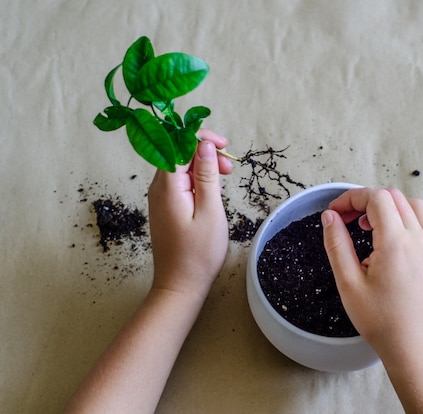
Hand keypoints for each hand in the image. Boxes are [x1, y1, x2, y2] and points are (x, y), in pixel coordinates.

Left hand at [147, 129, 232, 299]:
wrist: (180, 285)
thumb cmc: (198, 254)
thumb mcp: (210, 211)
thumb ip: (206, 176)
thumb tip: (204, 145)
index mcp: (168, 187)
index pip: (178, 144)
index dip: (201, 138)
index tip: (224, 146)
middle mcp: (158, 188)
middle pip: (178, 153)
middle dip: (205, 152)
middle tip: (230, 167)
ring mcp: (159, 198)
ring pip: (180, 167)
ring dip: (203, 165)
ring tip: (225, 177)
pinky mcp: (165, 207)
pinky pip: (179, 182)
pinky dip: (197, 179)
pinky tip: (212, 189)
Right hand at [321, 188, 422, 354]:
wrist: (413, 346)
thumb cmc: (381, 320)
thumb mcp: (348, 283)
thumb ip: (337, 244)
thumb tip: (330, 217)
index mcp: (395, 243)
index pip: (375, 198)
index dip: (352, 198)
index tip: (339, 210)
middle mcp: (420, 239)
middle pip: (394, 198)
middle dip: (369, 202)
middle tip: (353, 221)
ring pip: (417, 207)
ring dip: (394, 208)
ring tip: (378, 229)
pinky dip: (419, 220)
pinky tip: (406, 235)